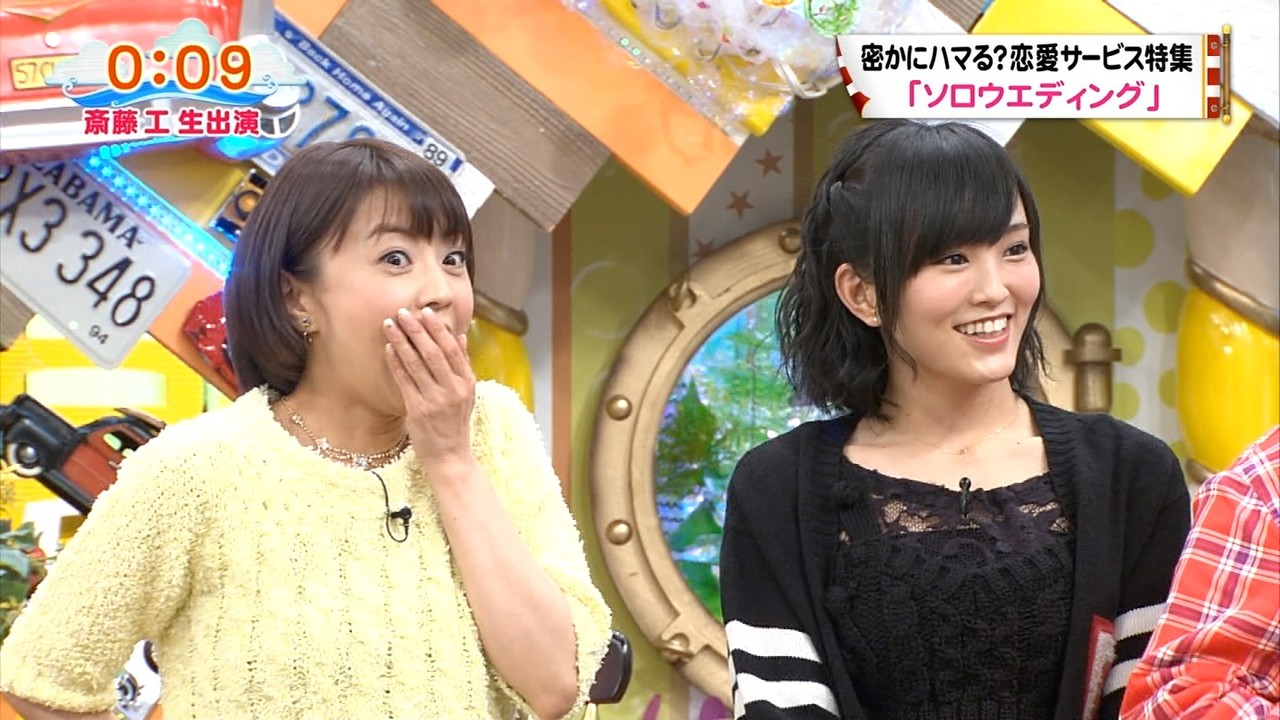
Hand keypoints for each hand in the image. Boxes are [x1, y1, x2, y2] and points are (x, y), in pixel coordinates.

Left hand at [383, 306, 475, 472]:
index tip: (425, 312)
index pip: (452, 349)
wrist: (450, 456)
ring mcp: (436, 400)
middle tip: (402, 312)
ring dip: (402, 341)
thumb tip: (460, 336)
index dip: (437, 329)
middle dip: (417, 330)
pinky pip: (404, 381)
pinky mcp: (418, 410)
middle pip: (433, 352)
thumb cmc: (455, 423)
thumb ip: (462, 364)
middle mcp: (453, 390)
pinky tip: (388, 349)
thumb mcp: (467, 393)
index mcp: (467, 382)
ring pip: (417, 364)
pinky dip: (396, 363)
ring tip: (390, 324)